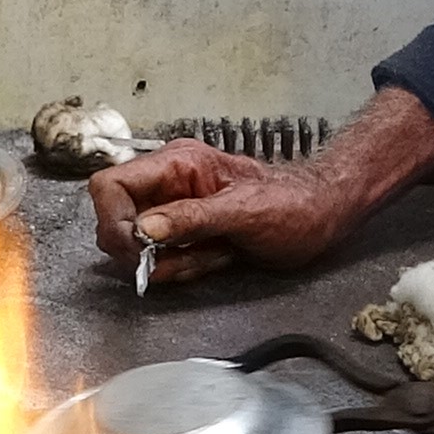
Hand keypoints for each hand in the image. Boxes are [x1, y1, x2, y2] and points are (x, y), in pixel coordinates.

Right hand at [85, 141, 363, 284]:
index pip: (111, 185)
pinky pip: (164, 261)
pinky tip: (217, 258)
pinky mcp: (185, 235)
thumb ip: (191, 219)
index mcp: (177, 164)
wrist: (322, 217)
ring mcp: (175, 211)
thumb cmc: (295, 204)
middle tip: (176, 259)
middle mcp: (169, 185)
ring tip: (213, 254)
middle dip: (142, 249)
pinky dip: (183, 269)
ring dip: (169, 263)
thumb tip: (144, 228)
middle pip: (117, 220)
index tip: (137, 247)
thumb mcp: (244, 212)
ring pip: (138, 247)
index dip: (113, 219)